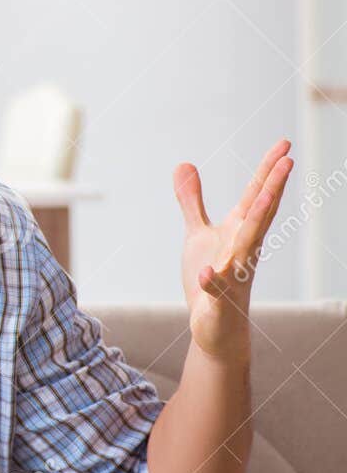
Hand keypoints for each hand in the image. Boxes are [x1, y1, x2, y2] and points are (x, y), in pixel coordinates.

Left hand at [174, 138, 293, 365]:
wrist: (216, 328)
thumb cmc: (211, 277)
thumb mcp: (198, 233)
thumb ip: (192, 200)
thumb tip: (185, 163)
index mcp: (238, 232)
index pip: (255, 197)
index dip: (268, 171)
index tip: (283, 145)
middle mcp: (242, 249)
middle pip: (259, 214)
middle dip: (272, 187)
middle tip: (288, 158)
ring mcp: (233, 274)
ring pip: (246, 246)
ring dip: (254, 223)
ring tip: (264, 197)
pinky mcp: (218, 299)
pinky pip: (217, 289)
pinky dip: (213, 281)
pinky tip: (208, 273)